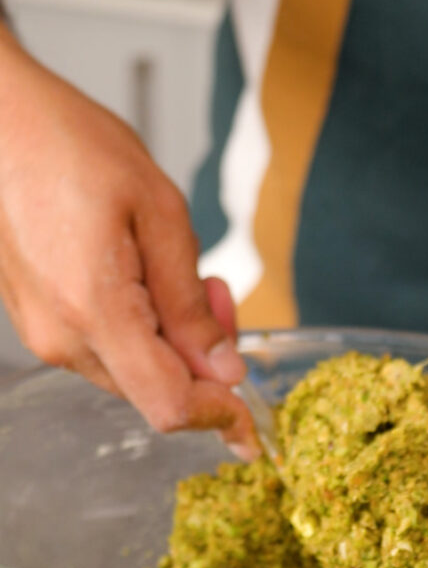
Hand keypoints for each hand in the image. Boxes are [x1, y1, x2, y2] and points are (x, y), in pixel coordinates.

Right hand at [0, 28, 258, 458]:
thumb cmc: (70, 146)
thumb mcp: (159, 212)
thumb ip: (191, 303)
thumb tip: (222, 370)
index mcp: (95, 310)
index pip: (169, 404)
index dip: (218, 417)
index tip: (249, 421)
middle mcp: (62, 338)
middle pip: (156, 391)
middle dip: (202, 360)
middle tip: (219, 292)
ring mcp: (44, 335)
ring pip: (133, 373)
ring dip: (172, 341)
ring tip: (175, 270)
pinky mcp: (39, 323)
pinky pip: (106, 350)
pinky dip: (141, 330)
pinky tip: (143, 276)